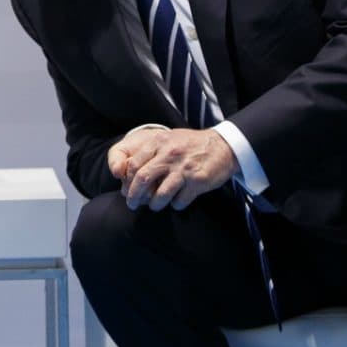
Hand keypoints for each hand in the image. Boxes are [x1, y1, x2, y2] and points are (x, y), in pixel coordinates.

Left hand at [107, 127, 238, 210]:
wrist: (222, 145)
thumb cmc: (188, 145)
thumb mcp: (165, 140)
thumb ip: (146, 153)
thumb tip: (124, 172)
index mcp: (158, 142)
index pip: (133, 164)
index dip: (126, 181)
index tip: (125, 190)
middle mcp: (169, 154)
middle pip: (142, 180)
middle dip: (134, 196)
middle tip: (132, 204)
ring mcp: (184, 168)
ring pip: (160, 194)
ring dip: (154, 204)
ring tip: (154, 205)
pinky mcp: (198, 181)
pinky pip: (179, 201)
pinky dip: (175, 205)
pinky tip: (176, 202)